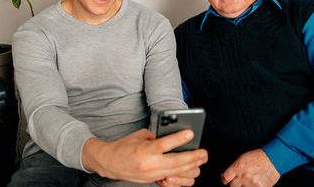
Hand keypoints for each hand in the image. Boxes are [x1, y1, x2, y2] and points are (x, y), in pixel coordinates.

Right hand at [82, 128, 207, 183]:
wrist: (110, 162)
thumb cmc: (124, 146)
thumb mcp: (141, 136)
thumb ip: (157, 137)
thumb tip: (174, 138)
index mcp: (145, 150)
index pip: (164, 144)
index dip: (179, 138)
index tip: (190, 133)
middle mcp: (149, 164)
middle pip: (176, 162)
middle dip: (193, 157)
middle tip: (203, 152)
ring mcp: (151, 175)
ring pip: (177, 173)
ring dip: (191, 167)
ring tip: (200, 160)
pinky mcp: (152, 180)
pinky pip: (172, 181)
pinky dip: (182, 177)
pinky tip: (190, 171)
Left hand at [221, 149, 279, 186]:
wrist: (273, 159)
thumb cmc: (258, 157)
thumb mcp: (242, 159)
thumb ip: (234, 168)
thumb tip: (225, 177)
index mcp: (238, 167)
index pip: (225, 178)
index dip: (224, 180)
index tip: (226, 180)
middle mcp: (244, 176)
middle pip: (232, 186)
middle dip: (234, 183)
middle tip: (240, 179)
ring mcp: (252, 183)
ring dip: (243, 186)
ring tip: (249, 180)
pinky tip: (255, 183)